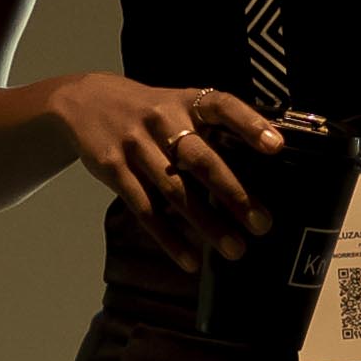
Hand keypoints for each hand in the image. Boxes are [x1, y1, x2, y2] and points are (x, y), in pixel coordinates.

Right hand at [44, 74, 283, 260]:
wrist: (84, 101)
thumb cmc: (149, 112)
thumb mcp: (178, 104)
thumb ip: (212, 129)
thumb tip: (264, 164)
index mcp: (186, 101)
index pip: (223, 106)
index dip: (250, 124)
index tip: (276, 147)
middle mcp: (162, 120)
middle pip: (200, 158)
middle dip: (233, 193)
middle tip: (263, 224)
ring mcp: (135, 144)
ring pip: (174, 190)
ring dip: (207, 223)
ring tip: (235, 250)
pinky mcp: (112, 168)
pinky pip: (144, 208)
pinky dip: (168, 237)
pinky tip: (190, 259)